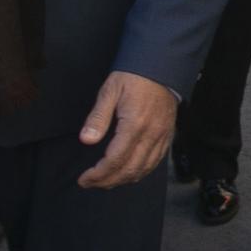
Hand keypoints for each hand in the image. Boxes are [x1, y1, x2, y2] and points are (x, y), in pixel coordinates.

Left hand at [77, 71, 177, 188]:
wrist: (161, 67)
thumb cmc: (133, 77)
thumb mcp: (109, 91)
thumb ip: (98, 118)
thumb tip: (86, 140)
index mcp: (135, 124)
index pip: (115, 160)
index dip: (98, 174)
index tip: (84, 179)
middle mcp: (151, 134)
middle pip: (129, 170)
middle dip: (107, 181)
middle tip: (90, 183)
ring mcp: (161, 137)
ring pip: (143, 170)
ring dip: (123, 180)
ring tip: (105, 181)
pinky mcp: (167, 137)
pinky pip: (154, 163)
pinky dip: (139, 173)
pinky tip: (127, 173)